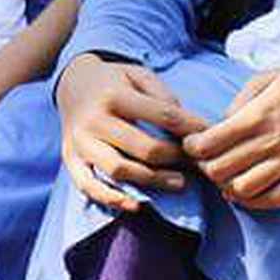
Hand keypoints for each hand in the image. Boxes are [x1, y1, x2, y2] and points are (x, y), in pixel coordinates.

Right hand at [56, 54, 208, 212]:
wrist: (72, 82)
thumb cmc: (114, 80)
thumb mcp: (138, 74)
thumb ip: (162, 95)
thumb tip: (187, 125)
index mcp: (114, 95)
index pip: (162, 115)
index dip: (190, 128)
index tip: (209, 137)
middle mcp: (94, 119)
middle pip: (143, 148)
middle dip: (175, 158)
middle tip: (194, 164)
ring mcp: (80, 142)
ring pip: (119, 170)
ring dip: (153, 181)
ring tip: (179, 183)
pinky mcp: (70, 159)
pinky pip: (90, 186)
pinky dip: (113, 199)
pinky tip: (138, 205)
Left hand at [182, 62, 279, 210]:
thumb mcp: (265, 80)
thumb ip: (238, 103)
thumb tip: (218, 127)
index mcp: (259, 114)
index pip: (213, 142)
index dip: (194, 148)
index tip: (192, 146)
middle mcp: (274, 140)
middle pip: (223, 169)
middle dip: (206, 169)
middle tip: (206, 163)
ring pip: (245, 189)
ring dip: (228, 187)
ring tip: (225, 178)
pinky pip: (276, 199)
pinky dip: (254, 202)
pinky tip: (245, 193)